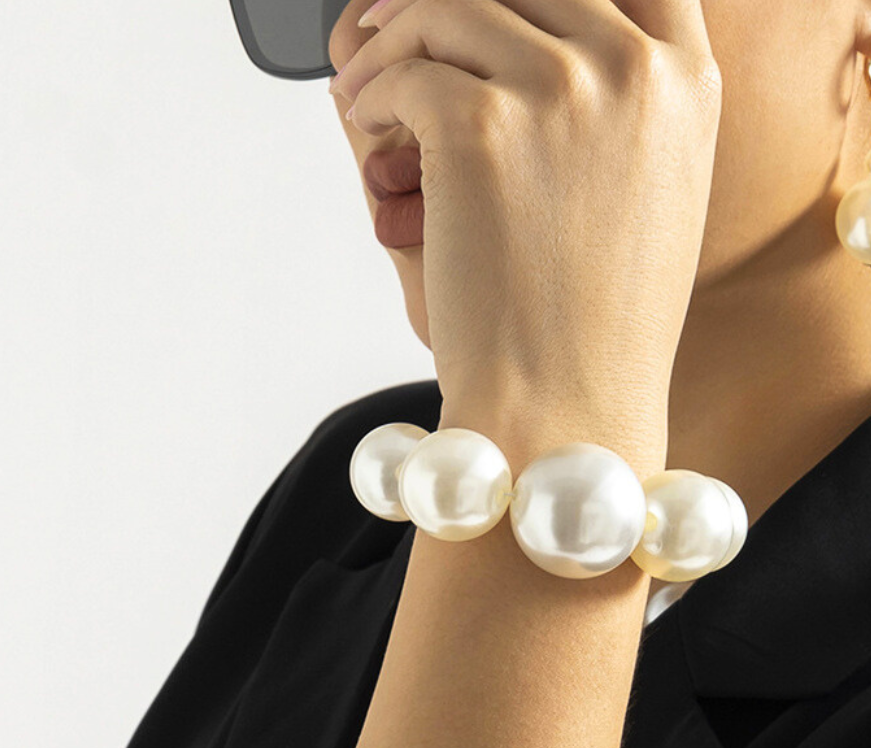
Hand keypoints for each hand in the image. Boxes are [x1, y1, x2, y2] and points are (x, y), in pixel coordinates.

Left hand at [331, 0, 721, 440]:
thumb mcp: (644, 199)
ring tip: (364, 86)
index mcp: (686, 82)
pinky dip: (372, 90)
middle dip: (441, 4)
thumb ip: (614, 112)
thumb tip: (528, 48)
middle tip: (389, 31)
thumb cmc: (594, 326)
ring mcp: (559, 89)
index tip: (478, 5)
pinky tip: (364, 120)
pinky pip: (404, 73)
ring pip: (448, 10)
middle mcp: (632, 67)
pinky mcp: (481, 126)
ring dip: (392, 42)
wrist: (567, 405)